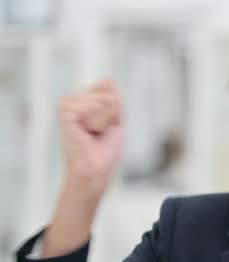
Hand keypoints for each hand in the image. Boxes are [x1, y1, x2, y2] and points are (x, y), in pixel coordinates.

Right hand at [41, 79, 125, 257]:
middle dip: (113, 115)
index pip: (109, 87)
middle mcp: (71, 100)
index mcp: (81, 100)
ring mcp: (67, 104)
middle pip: (109, 93)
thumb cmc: (105, 149)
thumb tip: (106, 78)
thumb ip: (114, 97)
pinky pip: (95, 106)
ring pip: (105, 100)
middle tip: (100, 133)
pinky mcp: (65, 111)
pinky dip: (99, 122)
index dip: (116, 110)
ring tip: (94, 133)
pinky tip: (87, 133)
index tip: (106, 127)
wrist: (96, 169)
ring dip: (107, 120)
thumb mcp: (116, 118)